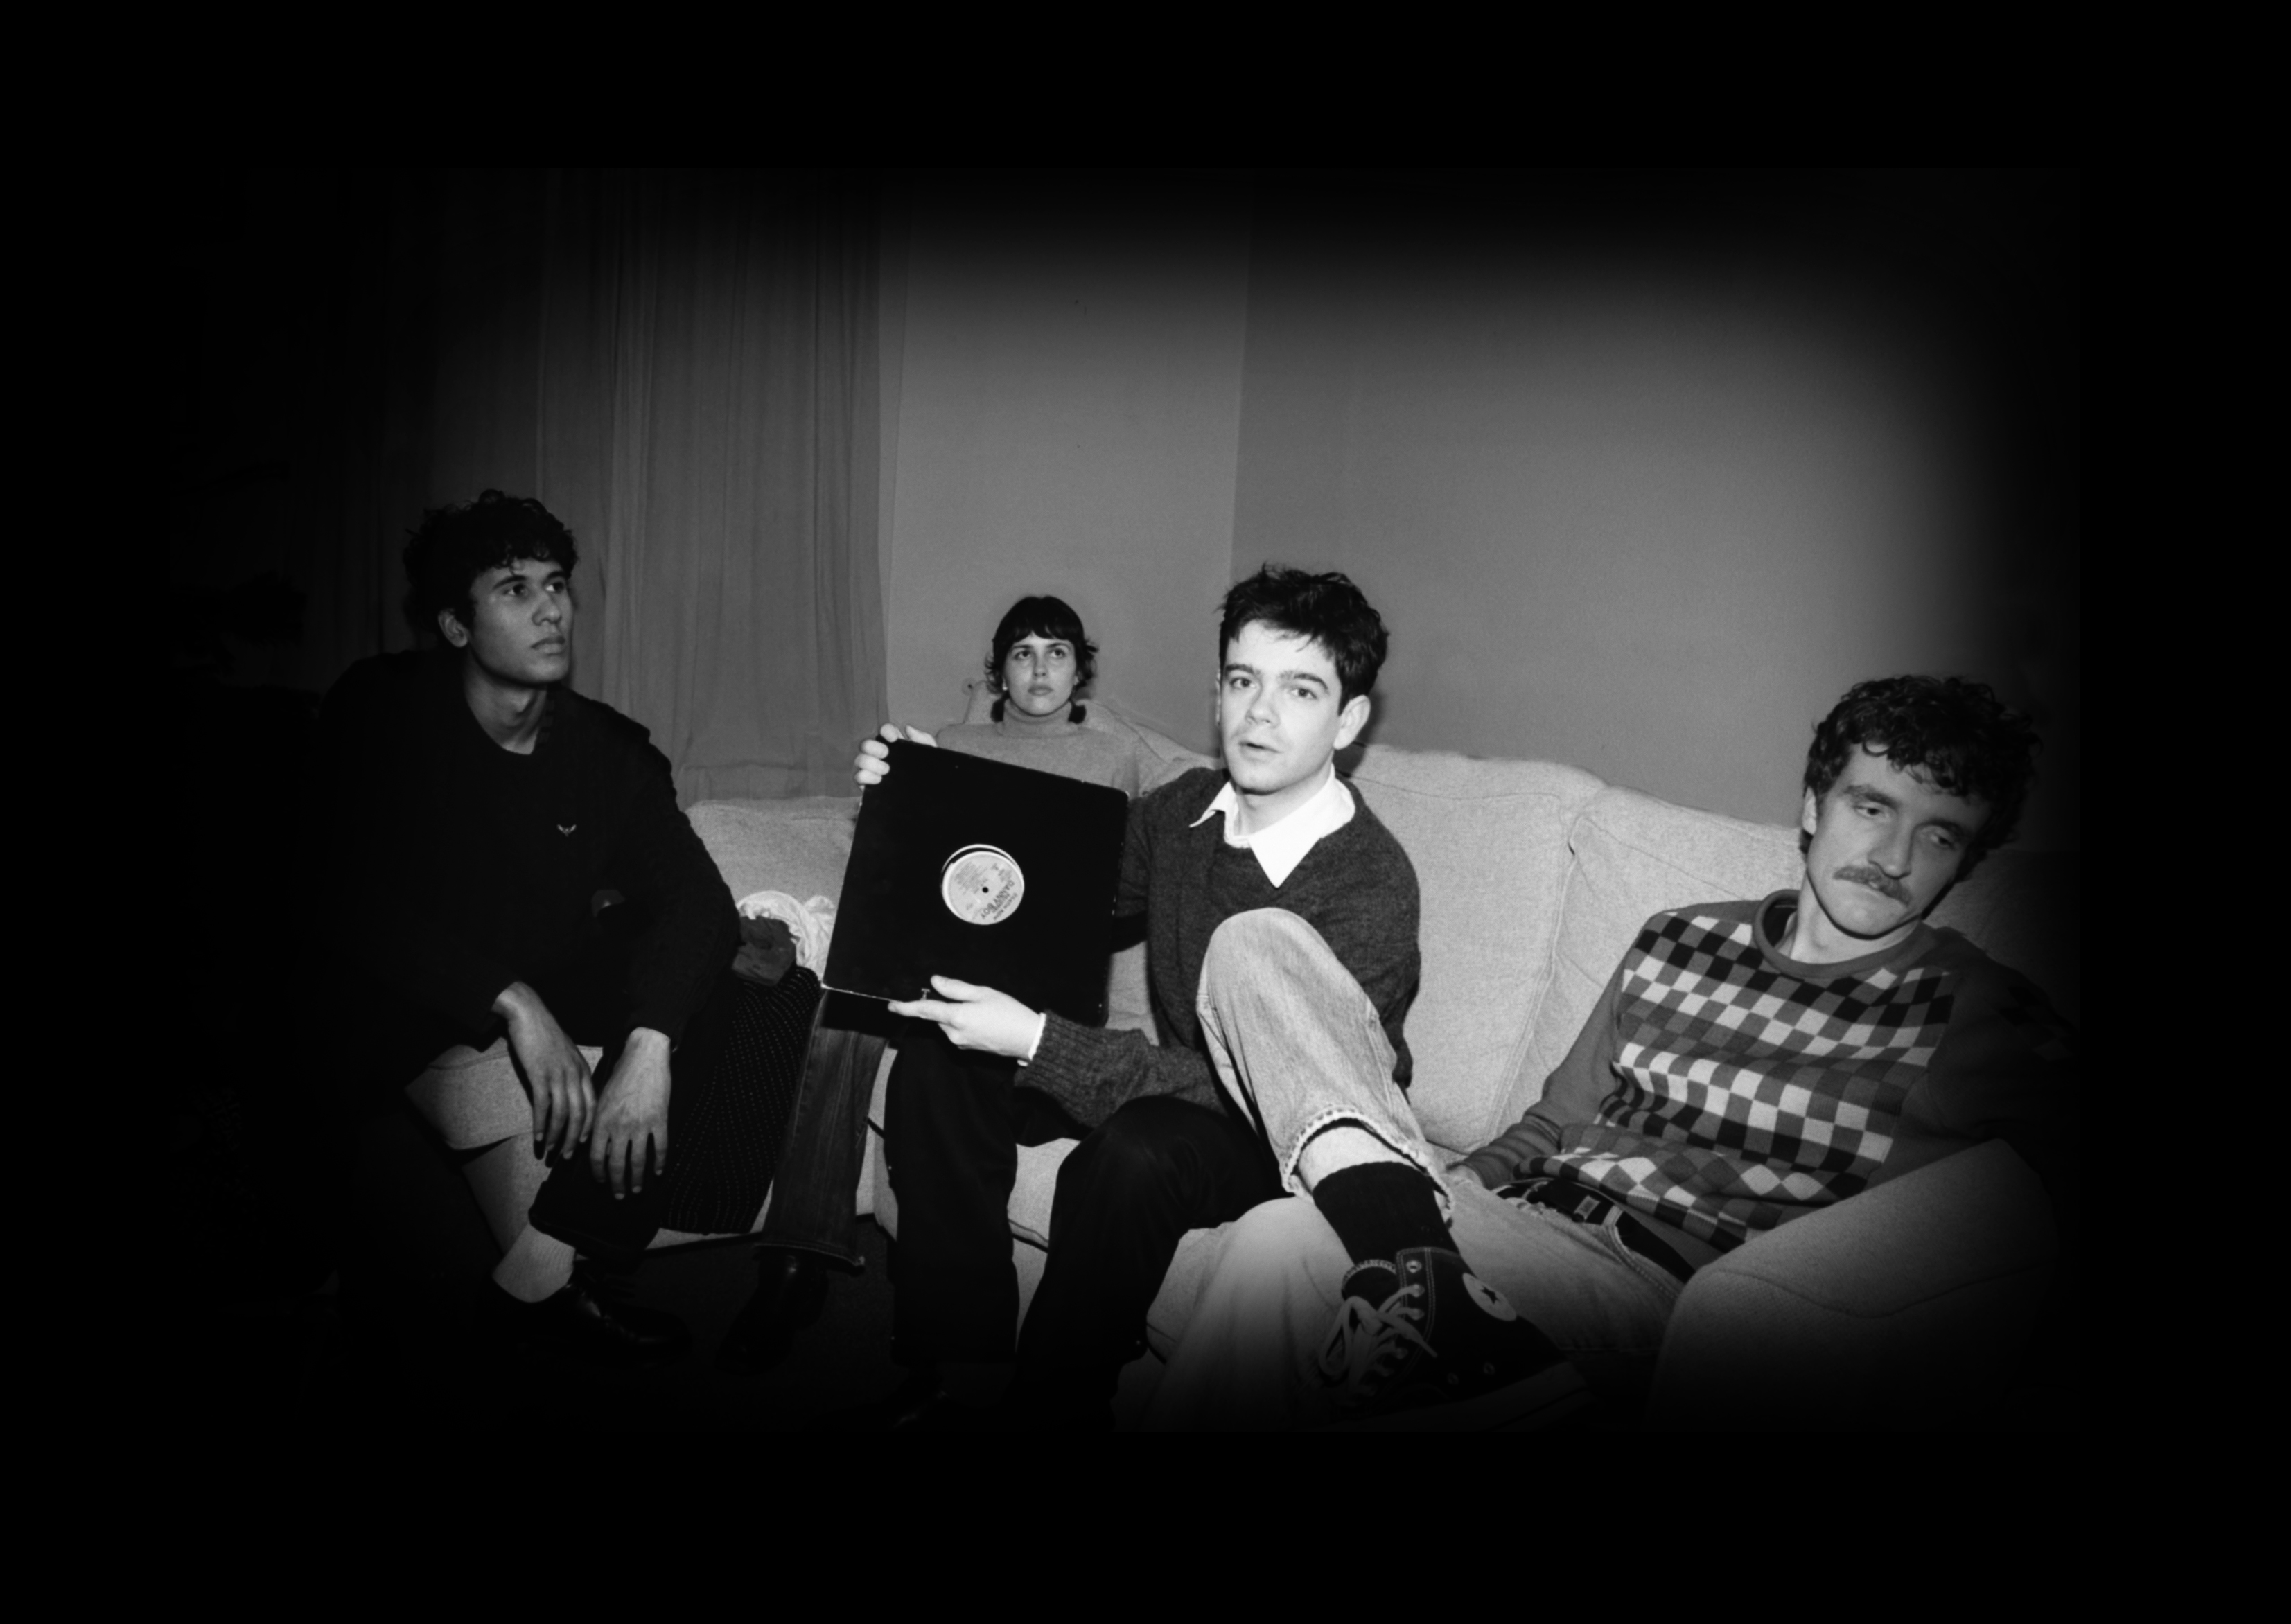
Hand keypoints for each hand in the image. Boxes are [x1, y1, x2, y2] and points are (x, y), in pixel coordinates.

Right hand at [496, 982, 593, 1160]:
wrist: (529, 1014)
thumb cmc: (546, 1034)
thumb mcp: (566, 1054)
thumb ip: (571, 1073)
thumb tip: (570, 1094)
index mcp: (583, 1069)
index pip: (593, 1104)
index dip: (588, 1127)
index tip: (582, 1143)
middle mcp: (574, 1074)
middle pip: (580, 1114)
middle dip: (573, 1138)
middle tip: (565, 1157)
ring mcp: (558, 1075)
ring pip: (563, 1113)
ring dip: (556, 1136)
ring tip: (549, 1151)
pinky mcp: (539, 1074)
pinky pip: (543, 1105)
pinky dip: (541, 1124)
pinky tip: (537, 1137)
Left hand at [590, 1029, 671, 1198]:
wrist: (644, 1058)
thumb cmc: (621, 1075)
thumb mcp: (601, 1098)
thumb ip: (598, 1123)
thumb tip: (597, 1147)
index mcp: (602, 1121)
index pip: (596, 1157)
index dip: (598, 1174)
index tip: (602, 1183)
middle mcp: (619, 1126)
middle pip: (616, 1165)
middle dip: (617, 1184)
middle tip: (619, 1196)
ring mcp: (641, 1125)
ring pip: (638, 1161)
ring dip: (637, 1179)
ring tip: (637, 1189)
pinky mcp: (660, 1120)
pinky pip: (660, 1148)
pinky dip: (660, 1163)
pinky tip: (659, 1171)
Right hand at [854, 722, 935, 786]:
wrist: (932, 801)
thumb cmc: (930, 776)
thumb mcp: (931, 757)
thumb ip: (923, 739)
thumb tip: (907, 728)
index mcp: (895, 747)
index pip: (885, 731)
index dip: (886, 731)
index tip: (894, 738)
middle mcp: (881, 757)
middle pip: (866, 744)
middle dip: (874, 747)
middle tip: (886, 754)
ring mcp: (873, 771)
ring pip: (860, 760)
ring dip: (870, 762)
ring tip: (886, 771)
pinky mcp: (869, 786)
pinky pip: (858, 777)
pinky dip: (865, 776)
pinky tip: (878, 780)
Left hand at [889, 976, 1042, 1058]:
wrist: (1028, 1039)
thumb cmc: (1009, 1013)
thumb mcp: (983, 993)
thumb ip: (956, 988)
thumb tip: (934, 982)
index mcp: (956, 1018)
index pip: (925, 1011)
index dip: (906, 1007)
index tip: (892, 1006)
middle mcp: (954, 1034)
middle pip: (938, 1016)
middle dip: (945, 1005)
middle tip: (969, 997)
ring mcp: (961, 1043)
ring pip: (948, 1024)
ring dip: (956, 1014)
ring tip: (983, 1008)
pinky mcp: (969, 1048)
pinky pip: (958, 1031)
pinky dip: (964, 1022)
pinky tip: (984, 1018)